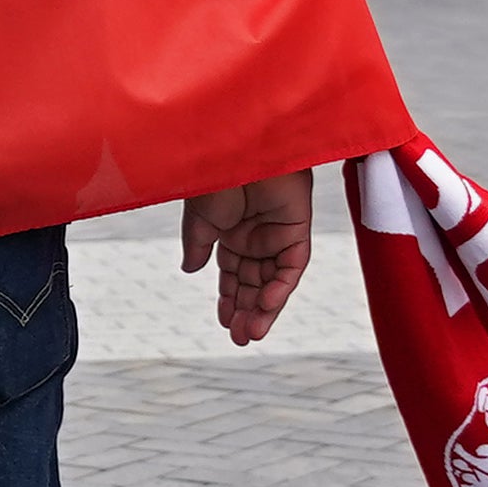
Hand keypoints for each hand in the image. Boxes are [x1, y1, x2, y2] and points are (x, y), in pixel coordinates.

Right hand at [175, 168, 318, 346]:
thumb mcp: (199, 221)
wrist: (236, 148)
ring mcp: (277, 232)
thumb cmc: (214, 176)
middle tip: (239, 338)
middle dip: (248, 311)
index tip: (224, 322)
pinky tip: (266, 306)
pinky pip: (292, 266)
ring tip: (251, 333)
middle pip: (255, 282)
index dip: (230, 299)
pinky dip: (281, 287)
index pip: (234, 274)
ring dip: (264, 307)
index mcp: (231, 232)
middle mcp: (256, 235)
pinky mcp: (296, 227)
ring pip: (274, 279)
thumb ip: (198, 247)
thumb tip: (190, 270)